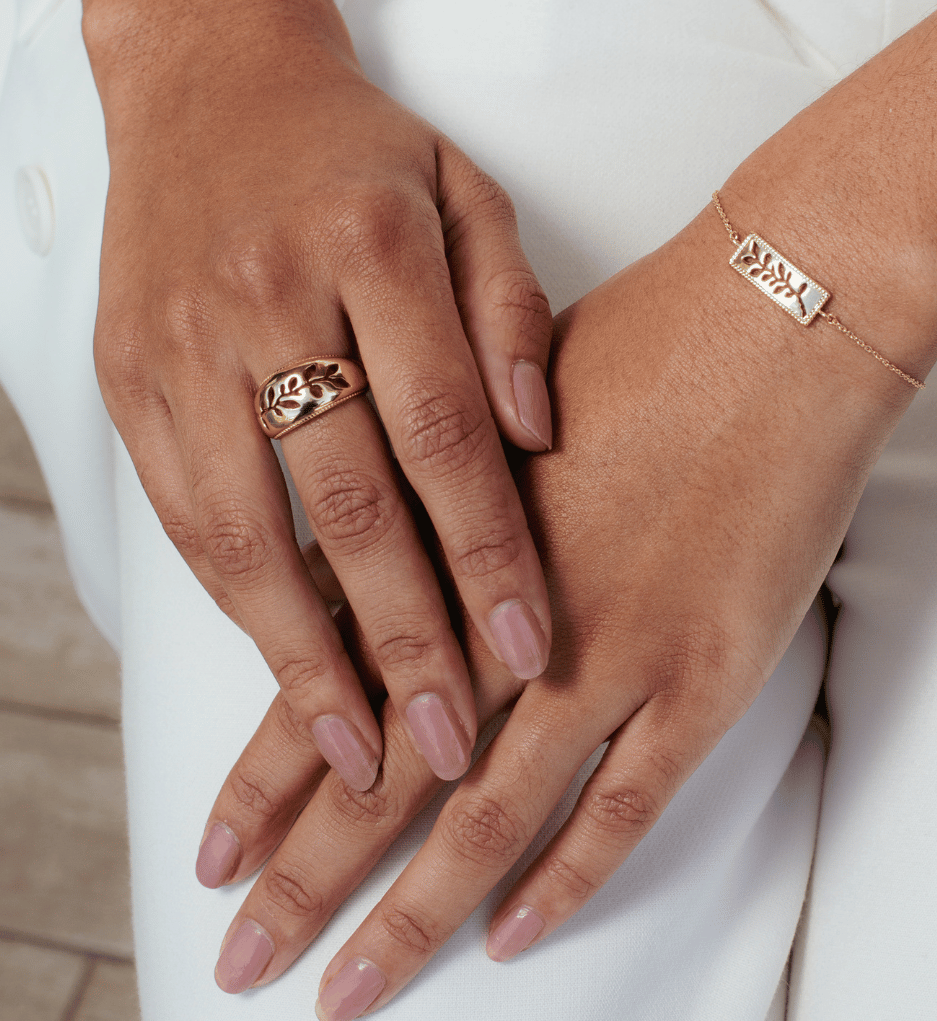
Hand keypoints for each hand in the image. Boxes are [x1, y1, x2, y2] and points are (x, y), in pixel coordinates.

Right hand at [83, 0, 553, 786]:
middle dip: (405, 644)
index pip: (446, 437)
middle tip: (446, 747)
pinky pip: (188, 517)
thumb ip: (511, 314)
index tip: (527, 651)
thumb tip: (538, 438)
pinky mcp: (129, 380)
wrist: (209, 83)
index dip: (490, 557)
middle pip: (352, 507)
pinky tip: (285, 669)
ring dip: (305, 663)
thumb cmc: (353, 150)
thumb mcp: (465, 196)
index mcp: (371, 250)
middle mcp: (269, 299)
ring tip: (356, 754)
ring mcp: (184, 345)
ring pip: (250, 536)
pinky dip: (241, 607)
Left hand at [194, 203, 916, 1004]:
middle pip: (389, 769)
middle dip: (310, 874)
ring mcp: (613, 654)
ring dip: (416, 909)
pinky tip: (510, 933)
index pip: (331, 685)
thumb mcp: (498, 409)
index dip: (266, 777)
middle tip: (249, 958)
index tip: (214, 854)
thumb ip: (433, 500)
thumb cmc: (643, 348)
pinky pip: (625, 804)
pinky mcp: (707, 675)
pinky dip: (567, 876)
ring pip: (491, 810)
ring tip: (352, 987)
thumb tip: (373, 562)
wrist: (776, 324)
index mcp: (455, 545)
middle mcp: (514, 616)